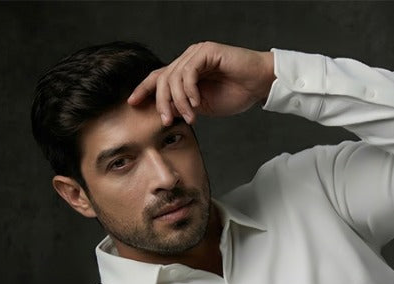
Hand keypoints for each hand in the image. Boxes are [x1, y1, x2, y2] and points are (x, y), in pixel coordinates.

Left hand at [127, 41, 275, 126]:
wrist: (262, 84)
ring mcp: (196, 53)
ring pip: (173, 77)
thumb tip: (165, 112)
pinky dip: (189, 90)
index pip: (159, 77)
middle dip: (161, 102)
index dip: (143, 90)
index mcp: (186, 71)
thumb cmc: (238, 93)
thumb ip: (185, 104)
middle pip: (162, 79)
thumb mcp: (204, 104)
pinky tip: (196, 103)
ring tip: (190, 116)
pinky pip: (188, 72)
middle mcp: (188, 58)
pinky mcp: (206, 52)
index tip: (132, 103)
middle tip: (167, 121)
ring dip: (178, 101)